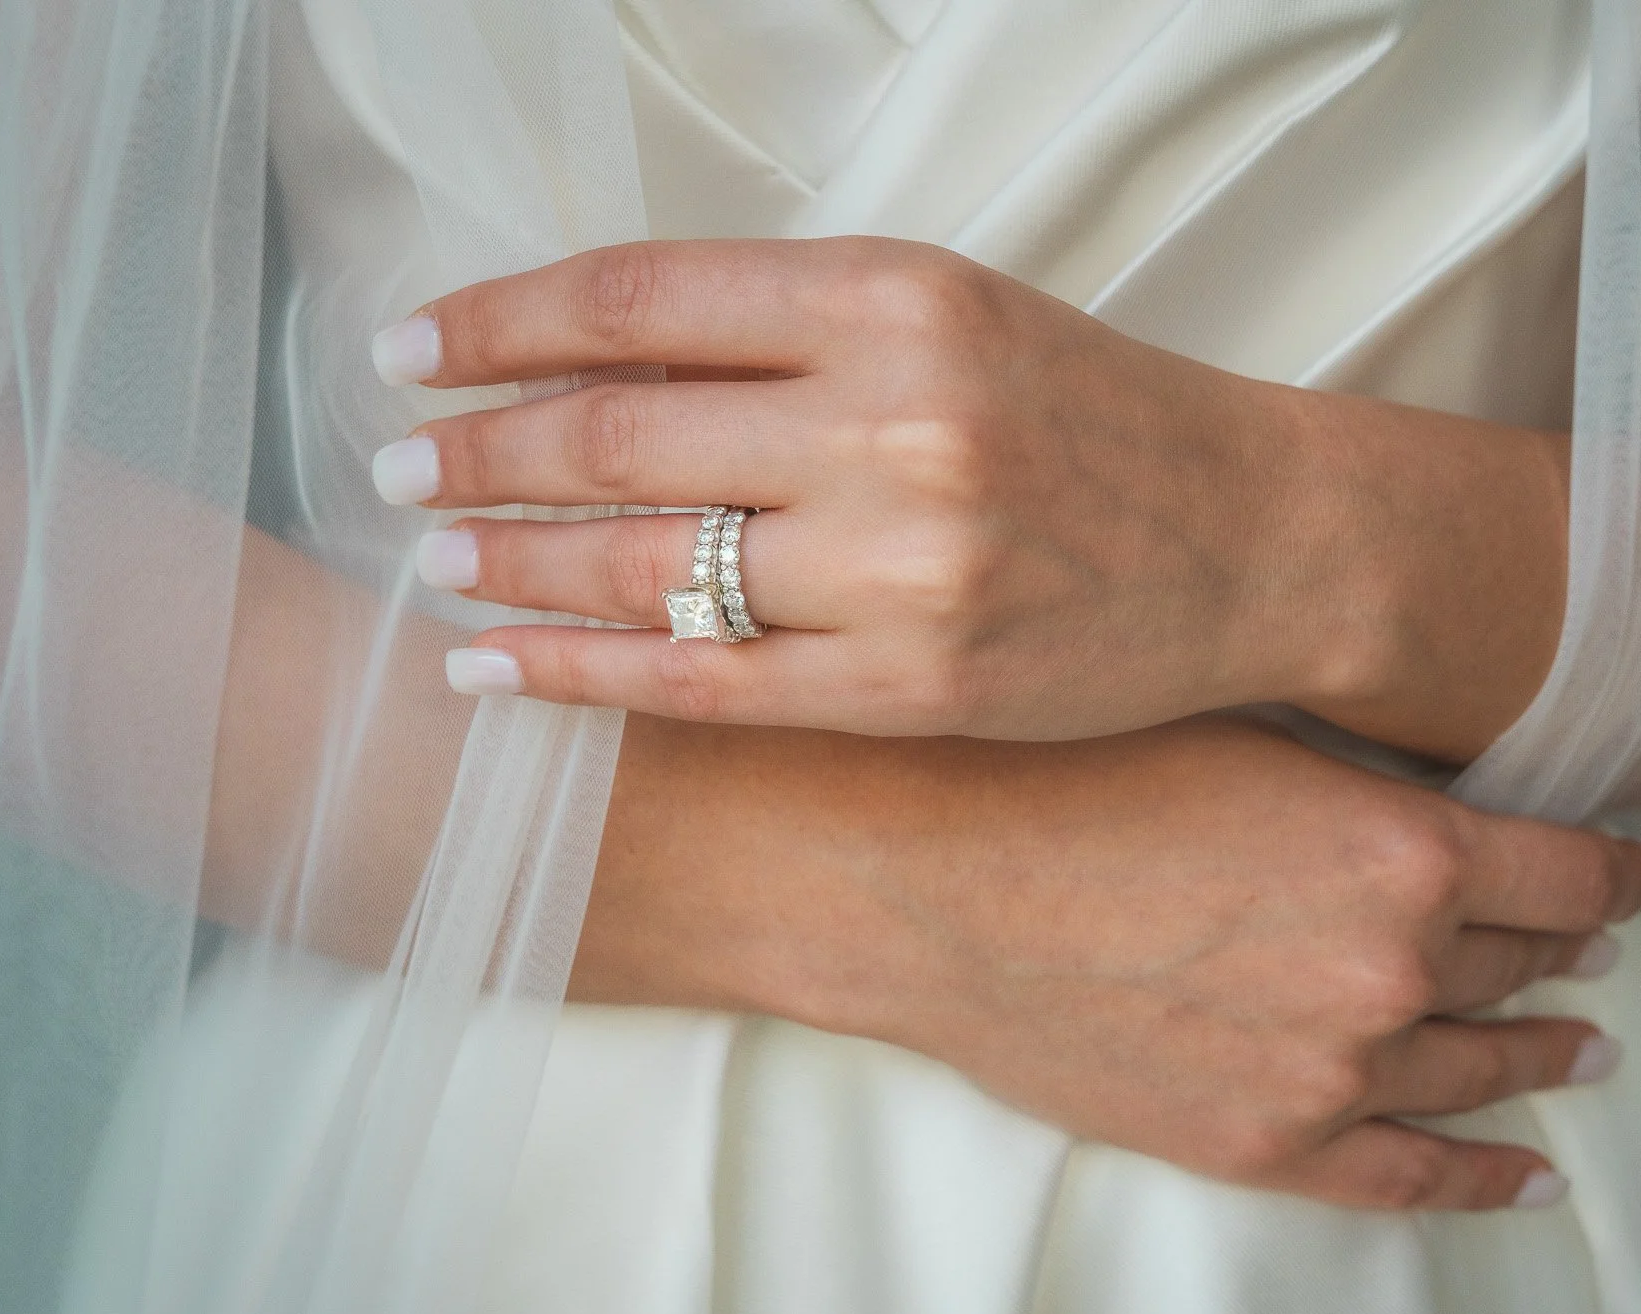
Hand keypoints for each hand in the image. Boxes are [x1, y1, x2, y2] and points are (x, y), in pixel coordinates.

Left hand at [372, 237, 1567, 754]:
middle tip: (389, 462)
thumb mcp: (948, 317)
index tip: (409, 347)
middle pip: (614, 436)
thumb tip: (583, 359)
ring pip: (641, 567)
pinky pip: (702, 683)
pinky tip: (494, 669)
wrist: (1250, 539)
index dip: (497, 324)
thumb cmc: (1088, 415)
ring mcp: (902, 568)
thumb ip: (782, 330)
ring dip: (505, 562)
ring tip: (431, 558)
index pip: (637, 301)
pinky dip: (578, 675)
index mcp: (894, 299)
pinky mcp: (911, 686)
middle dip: (473, 450)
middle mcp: (893, 425)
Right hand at [572, 714, 1640, 1209]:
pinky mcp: (1261, 1142)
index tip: (1635, 875)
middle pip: (1526, 962)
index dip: (1620, 872)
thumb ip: (1361, 782)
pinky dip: (1479, 1177)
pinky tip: (1528, 1173)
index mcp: (1406, 845)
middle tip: (1589, 949)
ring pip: (1480, 1066)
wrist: (931, 878)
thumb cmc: (1063, 775)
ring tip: (1576, 1049)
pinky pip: (1408, 1176)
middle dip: (1566, 949)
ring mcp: (1331, 1069)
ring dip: (1540, 1053)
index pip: (1573, 870)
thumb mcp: (1243, 729)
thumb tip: (1434, 816)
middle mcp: (1394, 965)